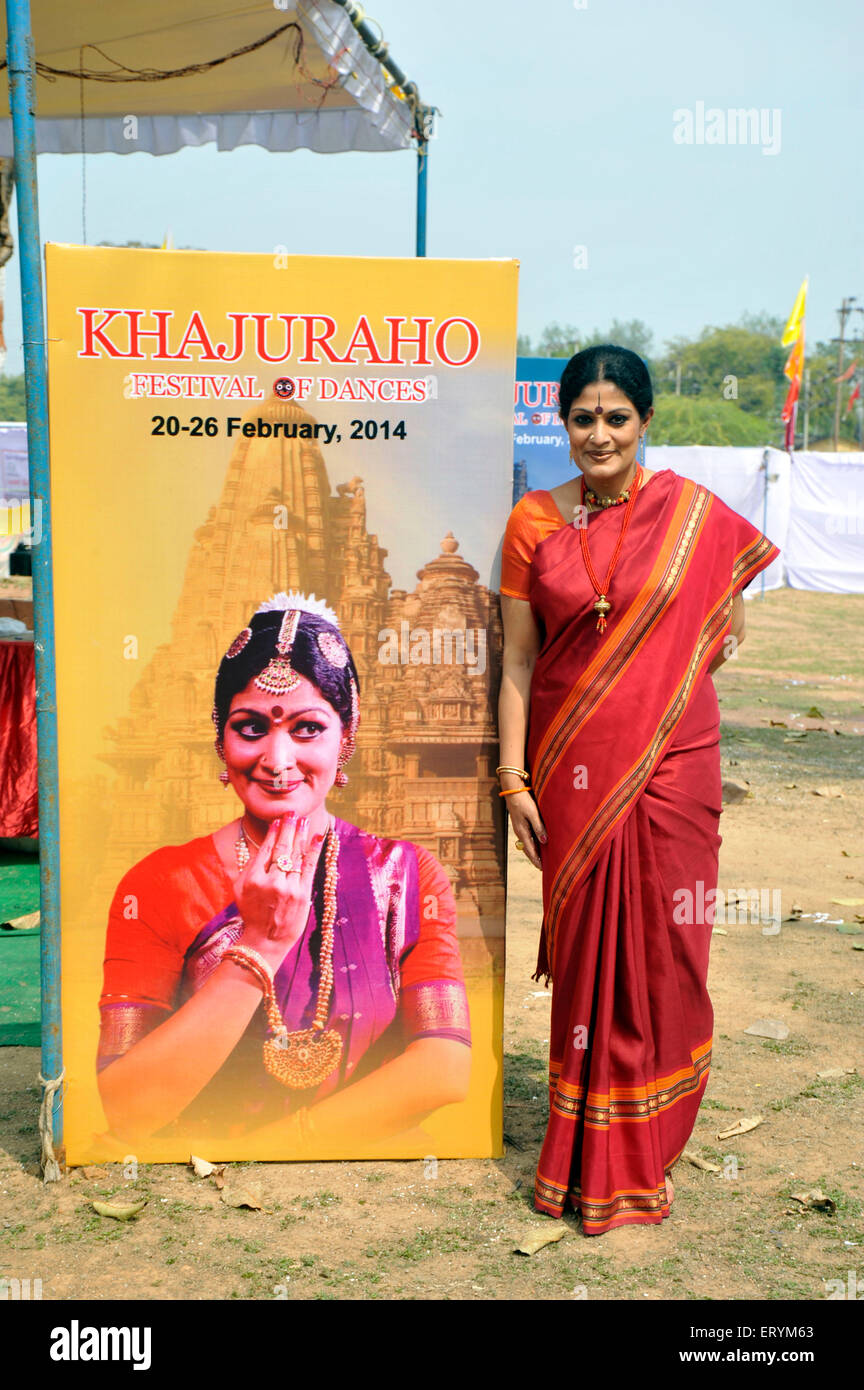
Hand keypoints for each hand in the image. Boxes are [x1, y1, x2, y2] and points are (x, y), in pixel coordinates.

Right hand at [233, 815, 327, 969]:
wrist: (265, 940)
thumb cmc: (251, 913)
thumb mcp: (240, 889)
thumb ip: (249, 866)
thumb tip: (263, 843)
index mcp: (252, 879)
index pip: (265, 849)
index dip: (273, 832)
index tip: (278, 820)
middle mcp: (270, 882)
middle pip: (282, 849)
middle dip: (288, 828)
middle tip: (292, 813)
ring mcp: (288, 888)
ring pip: (296, 856)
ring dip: (301, 835)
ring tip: (304, 820)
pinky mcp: (302, 894)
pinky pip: (309, 867)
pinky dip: (313, 851)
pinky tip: (318, 837)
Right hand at [506, 789, 545, 869]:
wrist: (513, 790)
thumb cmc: (524, 800)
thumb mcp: (533, 814)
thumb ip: (539, 827)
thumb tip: (544, 842)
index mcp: (522, 831)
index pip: (530, 850)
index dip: (536, 860)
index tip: (542, 868)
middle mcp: (520, 831)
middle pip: (528, 849)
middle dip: (534, 858)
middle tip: (542, 867)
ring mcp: (519, 827)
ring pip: (527, 843)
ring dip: (534, 851)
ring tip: (541, 857)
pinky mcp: (521, 822)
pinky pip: (527, 837)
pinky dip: (532, 843)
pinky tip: (538, 842)